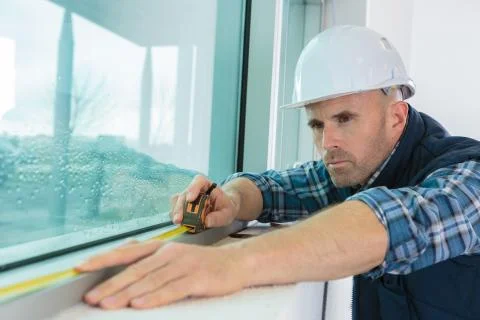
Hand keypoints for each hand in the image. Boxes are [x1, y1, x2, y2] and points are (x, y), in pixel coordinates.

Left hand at [76, 240, 248, 308]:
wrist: (235, 262)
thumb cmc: (201, 263)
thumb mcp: (174, 255)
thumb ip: (149, 256)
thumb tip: (123, 250)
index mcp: (161, 248)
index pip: (127, 252)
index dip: (103, 258)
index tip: (80, 267)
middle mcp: (169, 253)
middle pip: (135, 270)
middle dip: (110, 284)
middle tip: (90, 297)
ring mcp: (183, 265)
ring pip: (150, 280)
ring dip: (127, 293)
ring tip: (107, 304)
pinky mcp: (197, 278)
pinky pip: (172, 289)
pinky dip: (154, 297)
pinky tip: (141, 303)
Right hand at [169, 175, 238, 227]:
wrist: (223, 209)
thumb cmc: (226, 208)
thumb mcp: (227, 213)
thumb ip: (219, 217)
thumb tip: (207, 221)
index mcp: (207, 185)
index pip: (199, 181)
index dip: (193, 188)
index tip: (190, 199)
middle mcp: (195, 189)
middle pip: (185, 193)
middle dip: (180, 206)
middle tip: (179, 218)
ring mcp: (187, 196)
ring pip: (177, 200)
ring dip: (176, 211)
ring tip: (178, 221)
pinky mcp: (183, 205)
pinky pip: (176, 208)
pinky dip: (176, 215)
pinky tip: (179, 222)